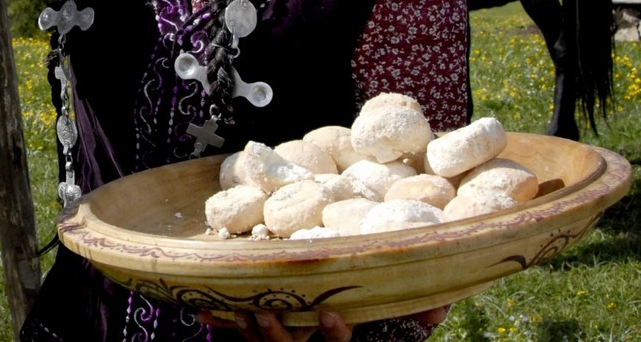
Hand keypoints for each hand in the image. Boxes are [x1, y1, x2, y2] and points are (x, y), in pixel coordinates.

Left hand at [197, 306, 449, 340]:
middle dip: (278, 335)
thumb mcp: (396, 332)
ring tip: (239, 307)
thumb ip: (416, 318)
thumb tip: (440, 302)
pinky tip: (200, 308)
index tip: (329, 314)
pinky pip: (241, 341)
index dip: (333, 337)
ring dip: (249, 331)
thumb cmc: (375, 333)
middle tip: (265, 311)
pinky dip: (222, 326)